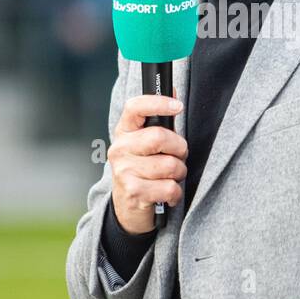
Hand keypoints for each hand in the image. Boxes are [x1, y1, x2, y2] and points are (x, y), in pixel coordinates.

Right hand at [108, 95, 187, 234]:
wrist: (129, 208)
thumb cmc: (144, 169)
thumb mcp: (148, 143)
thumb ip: (161, 120)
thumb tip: (174, 90)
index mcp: (124, 131)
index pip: (135, 107)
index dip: (158, 102)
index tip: (178, 106)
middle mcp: (120, 149)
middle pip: (159, 137)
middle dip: (179, 149)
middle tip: (178, 156)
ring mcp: (123, 171)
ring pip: (170, 165)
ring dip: (179, 173)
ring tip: (170, 177)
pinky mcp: (133, 192)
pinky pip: (170, 188)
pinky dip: (176, 193)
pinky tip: (167, 194)